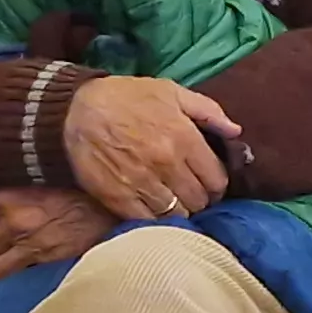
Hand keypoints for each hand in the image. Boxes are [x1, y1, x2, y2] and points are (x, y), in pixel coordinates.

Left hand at [0, 185, 115, 279]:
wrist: (112, 212)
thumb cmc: (81, 194)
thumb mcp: (43, 183)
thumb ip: (17, 194)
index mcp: (9, 196)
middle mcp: (11, 221)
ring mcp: (26, 246)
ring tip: (4, 265)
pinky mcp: (41, 264)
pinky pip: (9, 278)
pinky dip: (10, 279)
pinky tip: (17, 275)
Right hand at [60, 72, 238, 220]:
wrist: (75, 110)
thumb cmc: (126, 98)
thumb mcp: (170, 91)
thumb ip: (208, 110)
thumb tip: (236, 132)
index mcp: (184, 137)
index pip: (216, 178)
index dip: (217, 184)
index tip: (211, 184)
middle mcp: (166, 163)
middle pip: (200, 200)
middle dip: (201, 199)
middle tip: (192, 193)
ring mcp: (142, 183)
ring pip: (177, 214)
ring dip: (179, 211)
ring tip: (174, 202)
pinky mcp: (118, 198)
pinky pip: (149, 221)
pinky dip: (156, 219)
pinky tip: (154, 209)